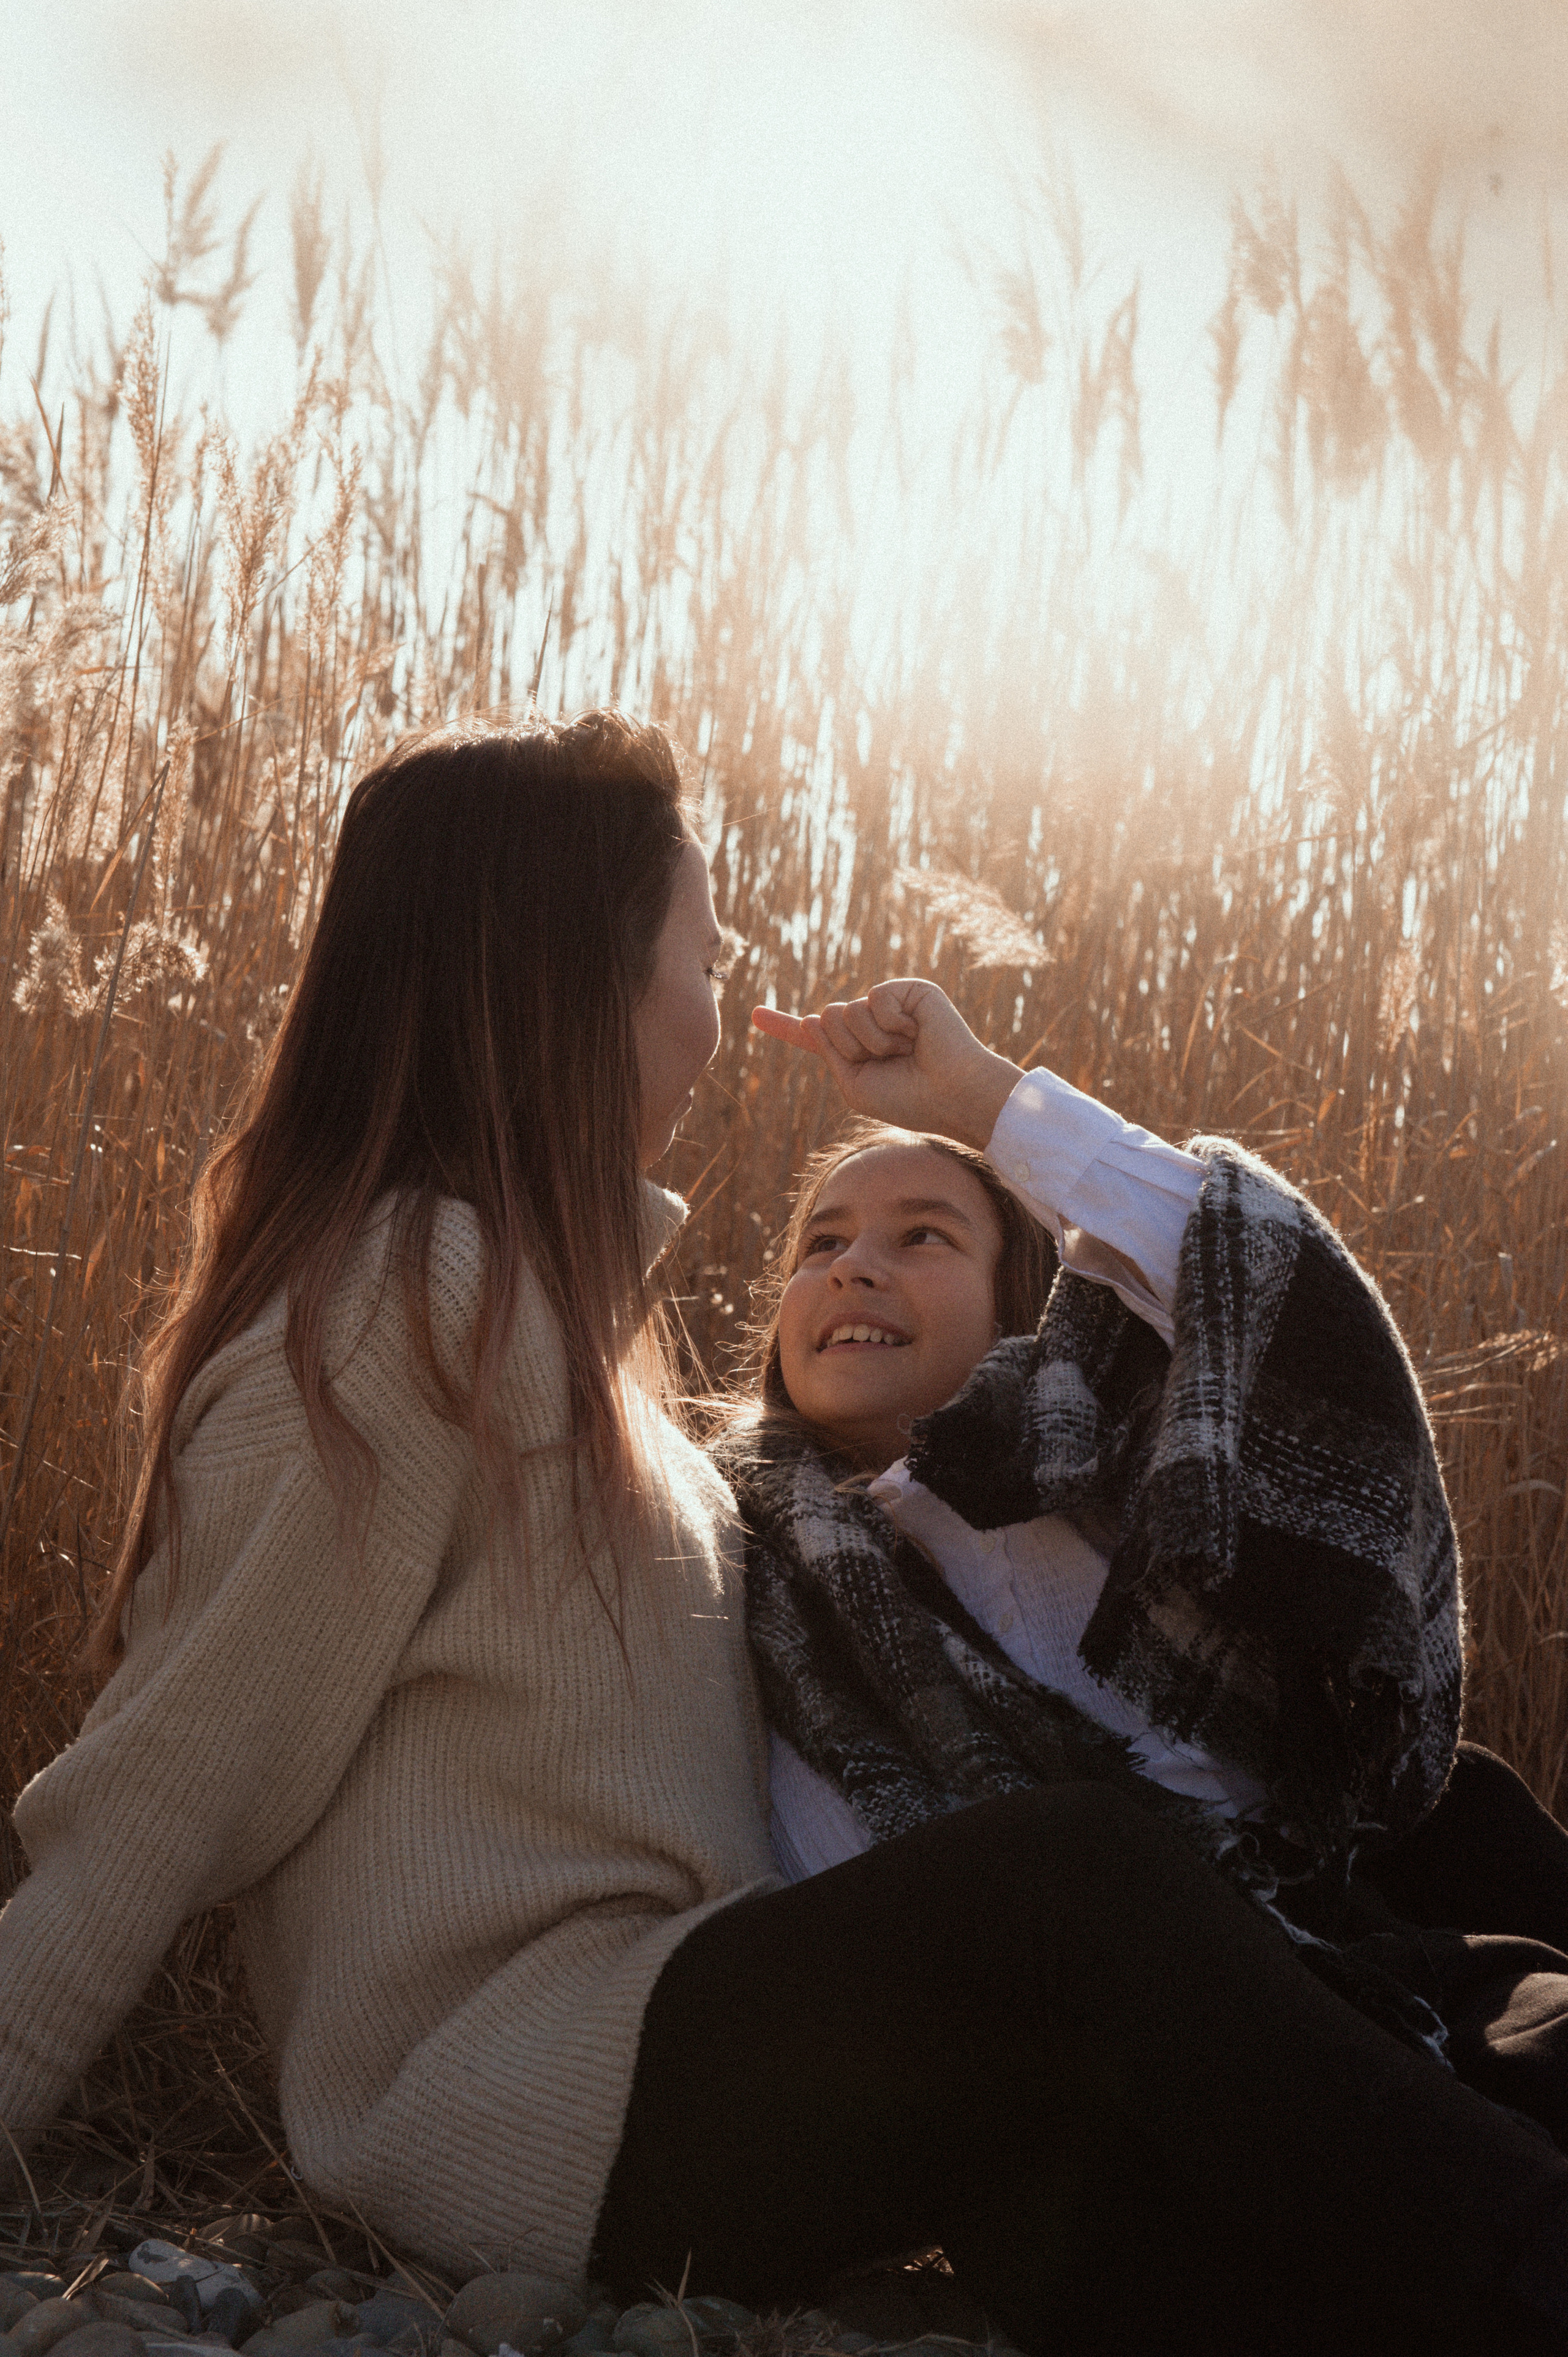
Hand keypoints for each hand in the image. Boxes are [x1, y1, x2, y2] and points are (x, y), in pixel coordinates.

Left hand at [751, 979, 1022, 1149]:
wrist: (952, 1095)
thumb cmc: (910, 1098)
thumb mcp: (855, 1086)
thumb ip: (828, 1053)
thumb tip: (813, 1014)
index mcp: (854, 1050)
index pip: (812, 1036)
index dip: (783, 1025)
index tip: (754, 1015)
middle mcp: (868, 1024)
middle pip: (825, 1019)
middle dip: (850, 1048)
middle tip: (888, 1062)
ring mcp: (888, 1006)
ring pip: (844, 1010)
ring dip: (871, 1040)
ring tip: (905, 1050)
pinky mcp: (908, 991)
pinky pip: (873, 998)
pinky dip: (891, 1024)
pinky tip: (916, 1033)